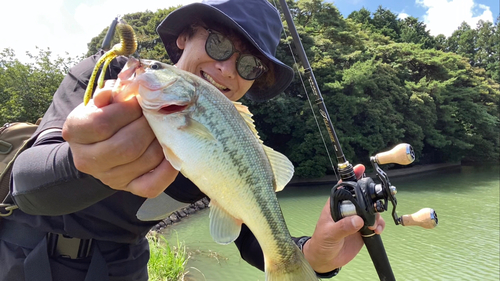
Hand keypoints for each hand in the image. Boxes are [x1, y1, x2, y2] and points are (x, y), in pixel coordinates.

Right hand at [62, 81, 177, 197]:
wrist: (98, 144)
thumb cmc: (103, 114)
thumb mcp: (101, 100)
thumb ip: (109, 93)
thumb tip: (116, 92)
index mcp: (75, 132)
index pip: (102, 123)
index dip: (126, 110)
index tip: (139, 101)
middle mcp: (87, 160)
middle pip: (126, 146)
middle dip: (147, 126)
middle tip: (157, 114)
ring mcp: (109, 178)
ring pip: (143, 161)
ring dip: (161, 141)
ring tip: (165, 127)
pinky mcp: (129, 188)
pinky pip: (152, 185)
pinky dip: (167, 170)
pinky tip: (171, 152)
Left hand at [302, 164, 385, 272]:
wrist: (326, 260)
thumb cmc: (322, 243)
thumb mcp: (329, 234)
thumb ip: (342, 227)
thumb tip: (358, 220)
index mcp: (336, 205)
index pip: (344, 188)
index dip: (352, 177)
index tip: (360, 168)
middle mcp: (348, 210)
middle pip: (362, 197)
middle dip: (372, 198)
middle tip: (377, 204)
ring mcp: (356, 219)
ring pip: (371, 210)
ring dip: (376, 215)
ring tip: (374, 224)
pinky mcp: (363, 229)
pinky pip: (375, 223)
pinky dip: (379, 225)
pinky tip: (377, 230)